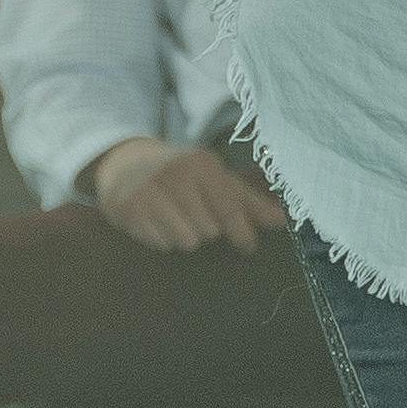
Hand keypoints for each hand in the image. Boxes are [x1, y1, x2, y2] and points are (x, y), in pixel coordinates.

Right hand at [87, 137, 286, 253]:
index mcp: (202, 164)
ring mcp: (149, 191)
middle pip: (209, 232)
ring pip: (185, 241)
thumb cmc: (182, 174)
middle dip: (207, 231)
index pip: (230, 209)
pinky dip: (163, 239)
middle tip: (196, 218)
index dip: (242, 233)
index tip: (247, 246)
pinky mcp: (127, 209)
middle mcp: (175, 174)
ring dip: (185, 237)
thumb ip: (248, 202)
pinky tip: (157, 223)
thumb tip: (281, 221)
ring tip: (177, 220)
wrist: (125, 162)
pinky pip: (160, 244)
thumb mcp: (216, 179)